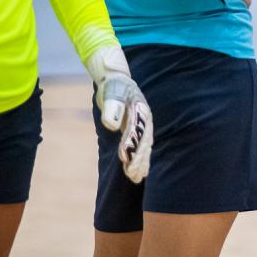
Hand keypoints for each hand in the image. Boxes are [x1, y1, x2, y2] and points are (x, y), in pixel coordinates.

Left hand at [85, 46, 153, 183]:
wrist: (117, 79)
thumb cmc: (114, 86)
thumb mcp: (111, 94)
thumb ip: (112, 108)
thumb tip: (110, 124)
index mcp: (140, 110)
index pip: (136, 131)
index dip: (131, 146)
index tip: (126, 160)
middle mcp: (145, 119)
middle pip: (144, 141)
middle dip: (139, 159)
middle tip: (134, 176)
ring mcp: (143, 124)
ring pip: (145, 145)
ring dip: (142, 161)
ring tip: (138, 177)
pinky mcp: (138, 129)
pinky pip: (143, 145)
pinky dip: (142, 157)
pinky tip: (140, 169)